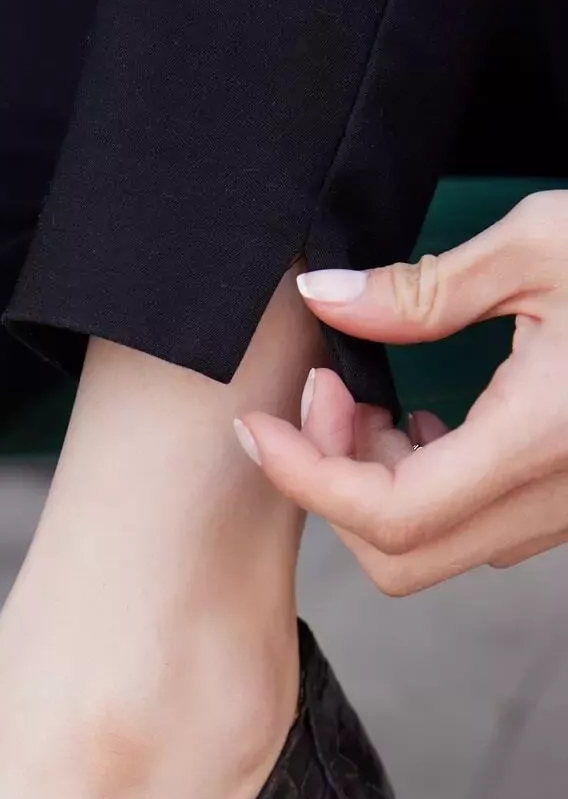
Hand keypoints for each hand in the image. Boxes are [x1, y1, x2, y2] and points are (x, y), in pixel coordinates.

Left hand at [235, 190, 567, 593]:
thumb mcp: (545, 241)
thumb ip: (424, 287)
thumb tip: (325, 297)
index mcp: (542, 440)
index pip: (384, 512)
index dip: (304, 477)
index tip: (260, 426)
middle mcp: (556, 498)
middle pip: (397, 557)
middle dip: (337, 484)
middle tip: (329, 393)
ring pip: (434, 549)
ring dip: (378, 485)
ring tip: (376, 396)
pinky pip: (477, 528)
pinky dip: (425, 486)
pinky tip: (431, 417)